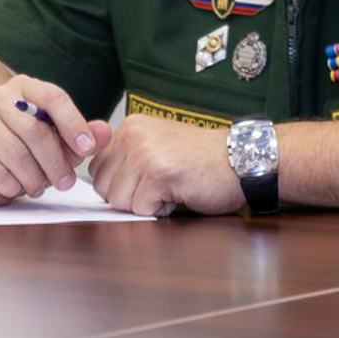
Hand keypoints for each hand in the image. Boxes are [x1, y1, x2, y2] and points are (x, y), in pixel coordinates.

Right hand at [0, 76, 111, 206]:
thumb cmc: (18, 145)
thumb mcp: (54, 138)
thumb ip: (81, 135)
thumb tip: (105, 133)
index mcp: (24, 88)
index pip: (53, 97)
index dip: (74, 124)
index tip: (88, 148)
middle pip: (37, 131)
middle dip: (56, 162)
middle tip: (65, 182)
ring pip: (16, 154)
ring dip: (34, 179)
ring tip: (39, 186)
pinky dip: (12, 186)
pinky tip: (14, 186)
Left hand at [89, 114, 243, 216]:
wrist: (242, 159)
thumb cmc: (203, 159)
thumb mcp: (158, 146)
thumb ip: (127, 158)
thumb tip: (96, 182)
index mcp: (130, 126)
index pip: (96, 170)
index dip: (120, 186)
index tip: (146, 181)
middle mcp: (133, 135)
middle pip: (103, 188)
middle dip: (130, 197)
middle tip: (161, 185)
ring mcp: (146, 153)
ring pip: (119, 201)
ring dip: (146, 205)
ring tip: (171, 188)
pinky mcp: (159, 173)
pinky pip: (141, 209)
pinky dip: (161, 210)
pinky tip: (180, 193)